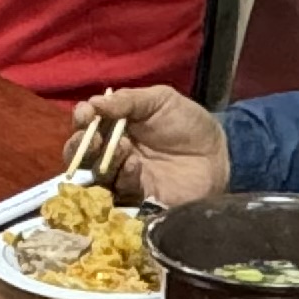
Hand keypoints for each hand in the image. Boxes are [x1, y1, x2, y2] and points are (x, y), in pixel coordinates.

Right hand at [74, 87, 228, 206]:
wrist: (218, 153)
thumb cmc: (188, 123)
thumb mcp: (160, 100)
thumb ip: (128, 100)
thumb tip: (94, 103)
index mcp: (114, 127)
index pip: (85, 125)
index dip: (81, 119)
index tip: (86, 114)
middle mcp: (111, 153)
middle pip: (79, 155)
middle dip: (80, 146)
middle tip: (94, 139)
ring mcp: (122, 178)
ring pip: (95, 176)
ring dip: (103, 161)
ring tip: (124, 148)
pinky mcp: (137, 199)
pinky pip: (120, 192)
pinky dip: (123, 177)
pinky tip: (135, 166)